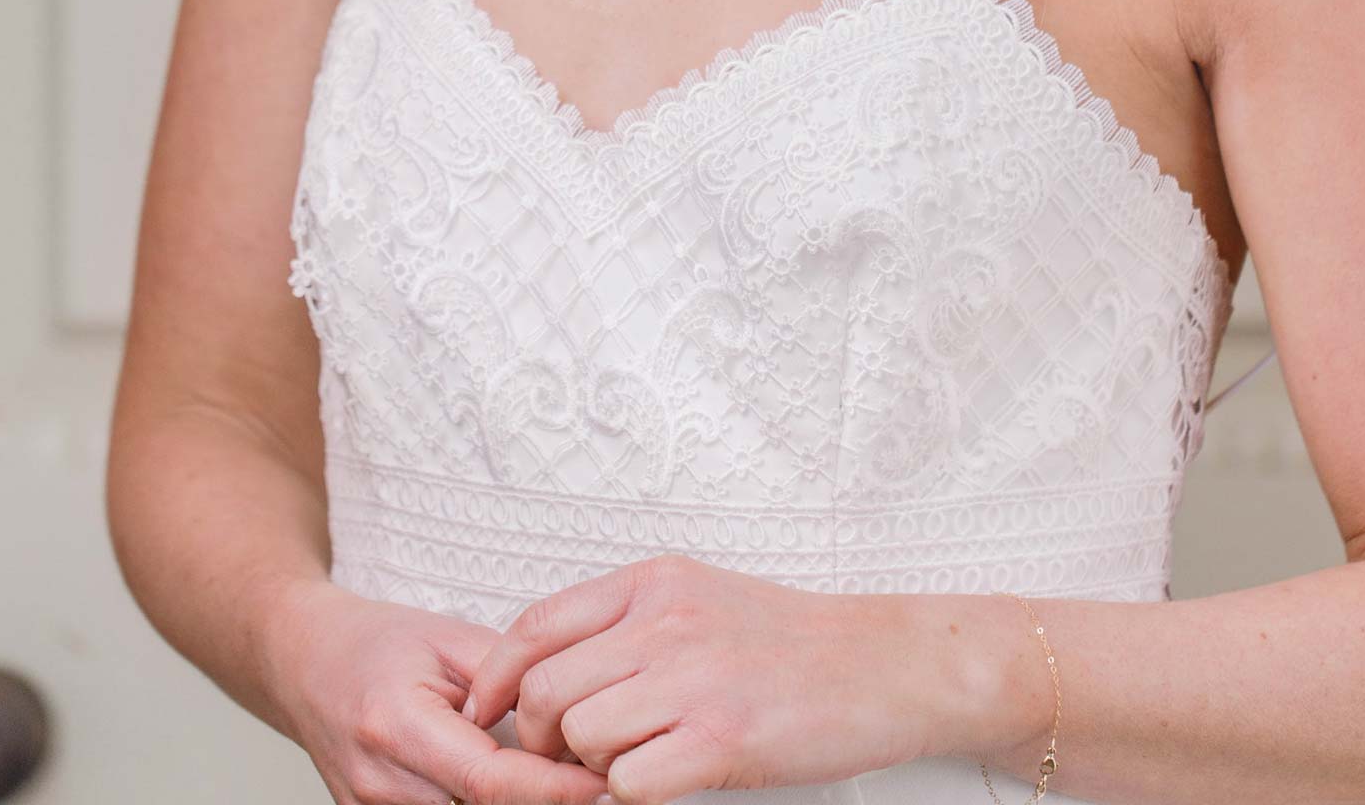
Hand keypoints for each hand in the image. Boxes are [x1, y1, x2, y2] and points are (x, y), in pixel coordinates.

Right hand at [265, 577, 609, 804]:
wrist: (305, 665)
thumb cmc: (378, 643)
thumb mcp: (450, 640)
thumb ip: (508, 679)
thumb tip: (567, 717)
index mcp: (396, 727)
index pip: (488, 780)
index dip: (552, 788)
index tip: (602, 778)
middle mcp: (380, 785)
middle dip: (543, 799)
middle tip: (594, 768)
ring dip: (514, 800)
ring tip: (556, 769)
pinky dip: (485, 802)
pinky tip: (512, 779)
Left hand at [460, 554, 939, 803]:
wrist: (880, 663)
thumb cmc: (790, 639)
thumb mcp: (699, 597)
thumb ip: (628, 621)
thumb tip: (548, 668)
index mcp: (654, 582)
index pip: (536, 626)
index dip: (495, 680)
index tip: (484, 715)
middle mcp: (666, 621)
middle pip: (547, 689)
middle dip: (541, 738)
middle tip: (566, 759)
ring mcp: (694, 679)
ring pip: (580, 738)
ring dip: (590, 769)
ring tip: (630, 765)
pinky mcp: (721, 738)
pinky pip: (629, 783)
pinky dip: (632, 794)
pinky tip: (664, 781)